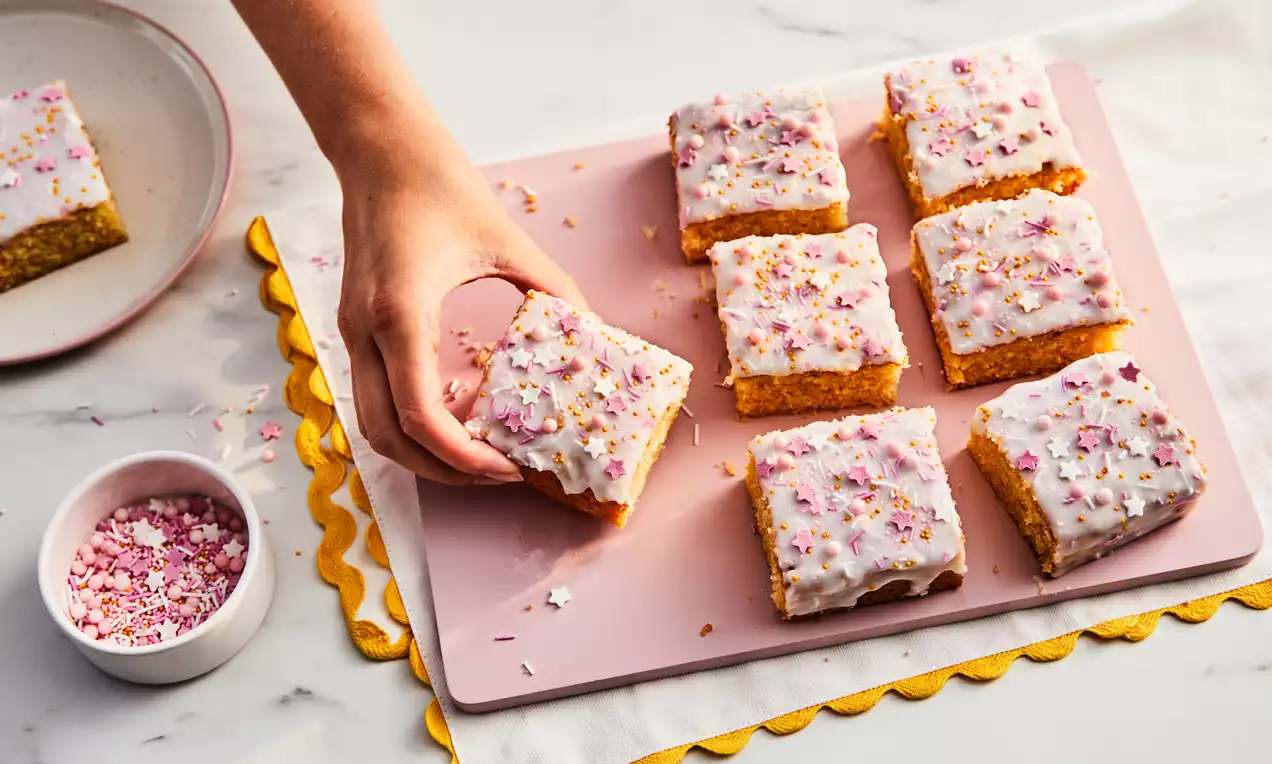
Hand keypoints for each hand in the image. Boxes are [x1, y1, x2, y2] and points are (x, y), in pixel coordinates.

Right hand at [335, 146, 587, 484]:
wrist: (379, 148)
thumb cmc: (439, 184)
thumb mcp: (507, 240)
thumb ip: (553, 291)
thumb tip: (594, 335)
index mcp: (400, 313)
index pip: (421, 416)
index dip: (464, 457)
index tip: (509, 467)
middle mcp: (364, 331)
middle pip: (387, 438)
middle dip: (443, 470)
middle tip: (499, 472)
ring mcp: (351, 332)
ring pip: (373, 424)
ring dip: (423, 451)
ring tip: (479, 449)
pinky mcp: (353, 327)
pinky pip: (375, 394)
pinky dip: (412, 418)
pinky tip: (459, 404)